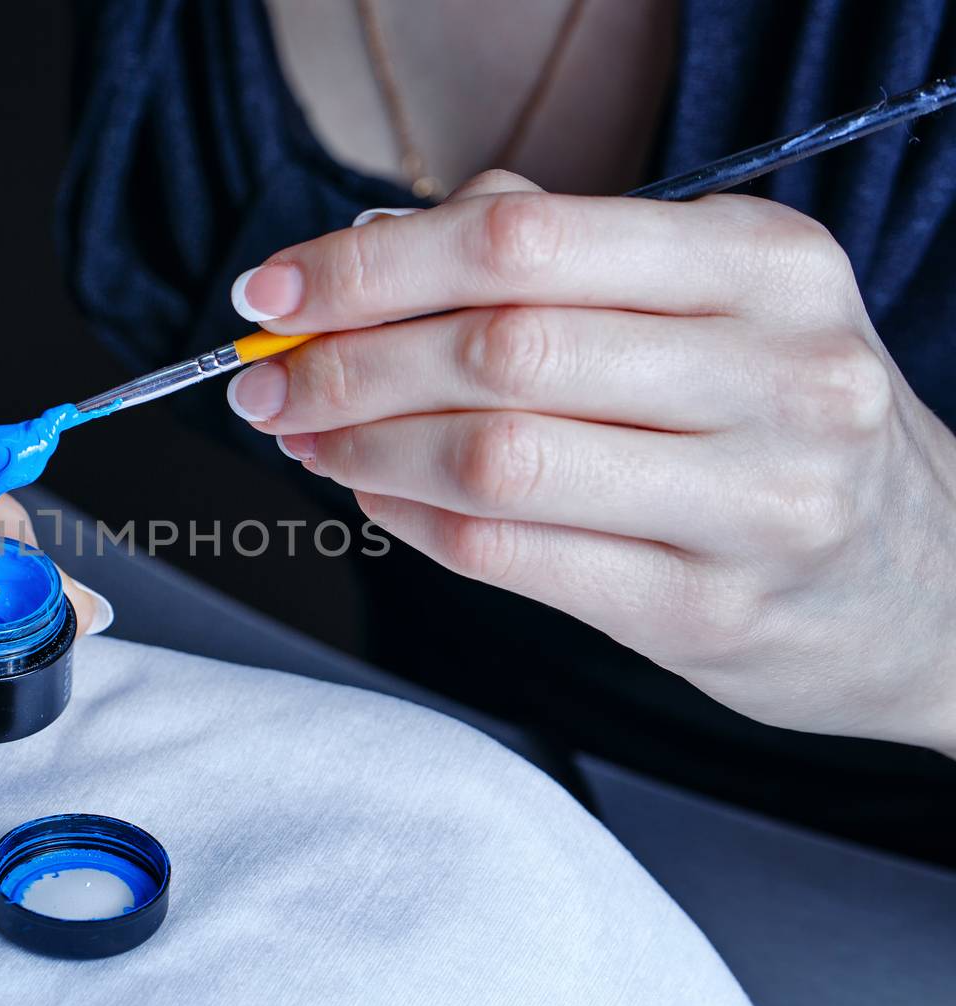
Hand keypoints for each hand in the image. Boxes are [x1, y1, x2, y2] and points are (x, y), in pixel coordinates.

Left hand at [225, 170, 955, 754]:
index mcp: (765, 266)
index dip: (368, 265)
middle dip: (344, 363)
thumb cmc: (770, 419)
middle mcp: (777, 376)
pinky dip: (412, 521)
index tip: (272, 292)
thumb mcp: (704, 302)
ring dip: (362, 447)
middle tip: (266, 378)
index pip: (522, 242)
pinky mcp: (707, 613)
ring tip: (308, 436)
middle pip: (497, 349)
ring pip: (494, 459)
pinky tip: (376, 496)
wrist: (923, 581)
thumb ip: (544, 261)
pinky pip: (510, 558)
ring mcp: (753, 505)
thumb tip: (359, 253)